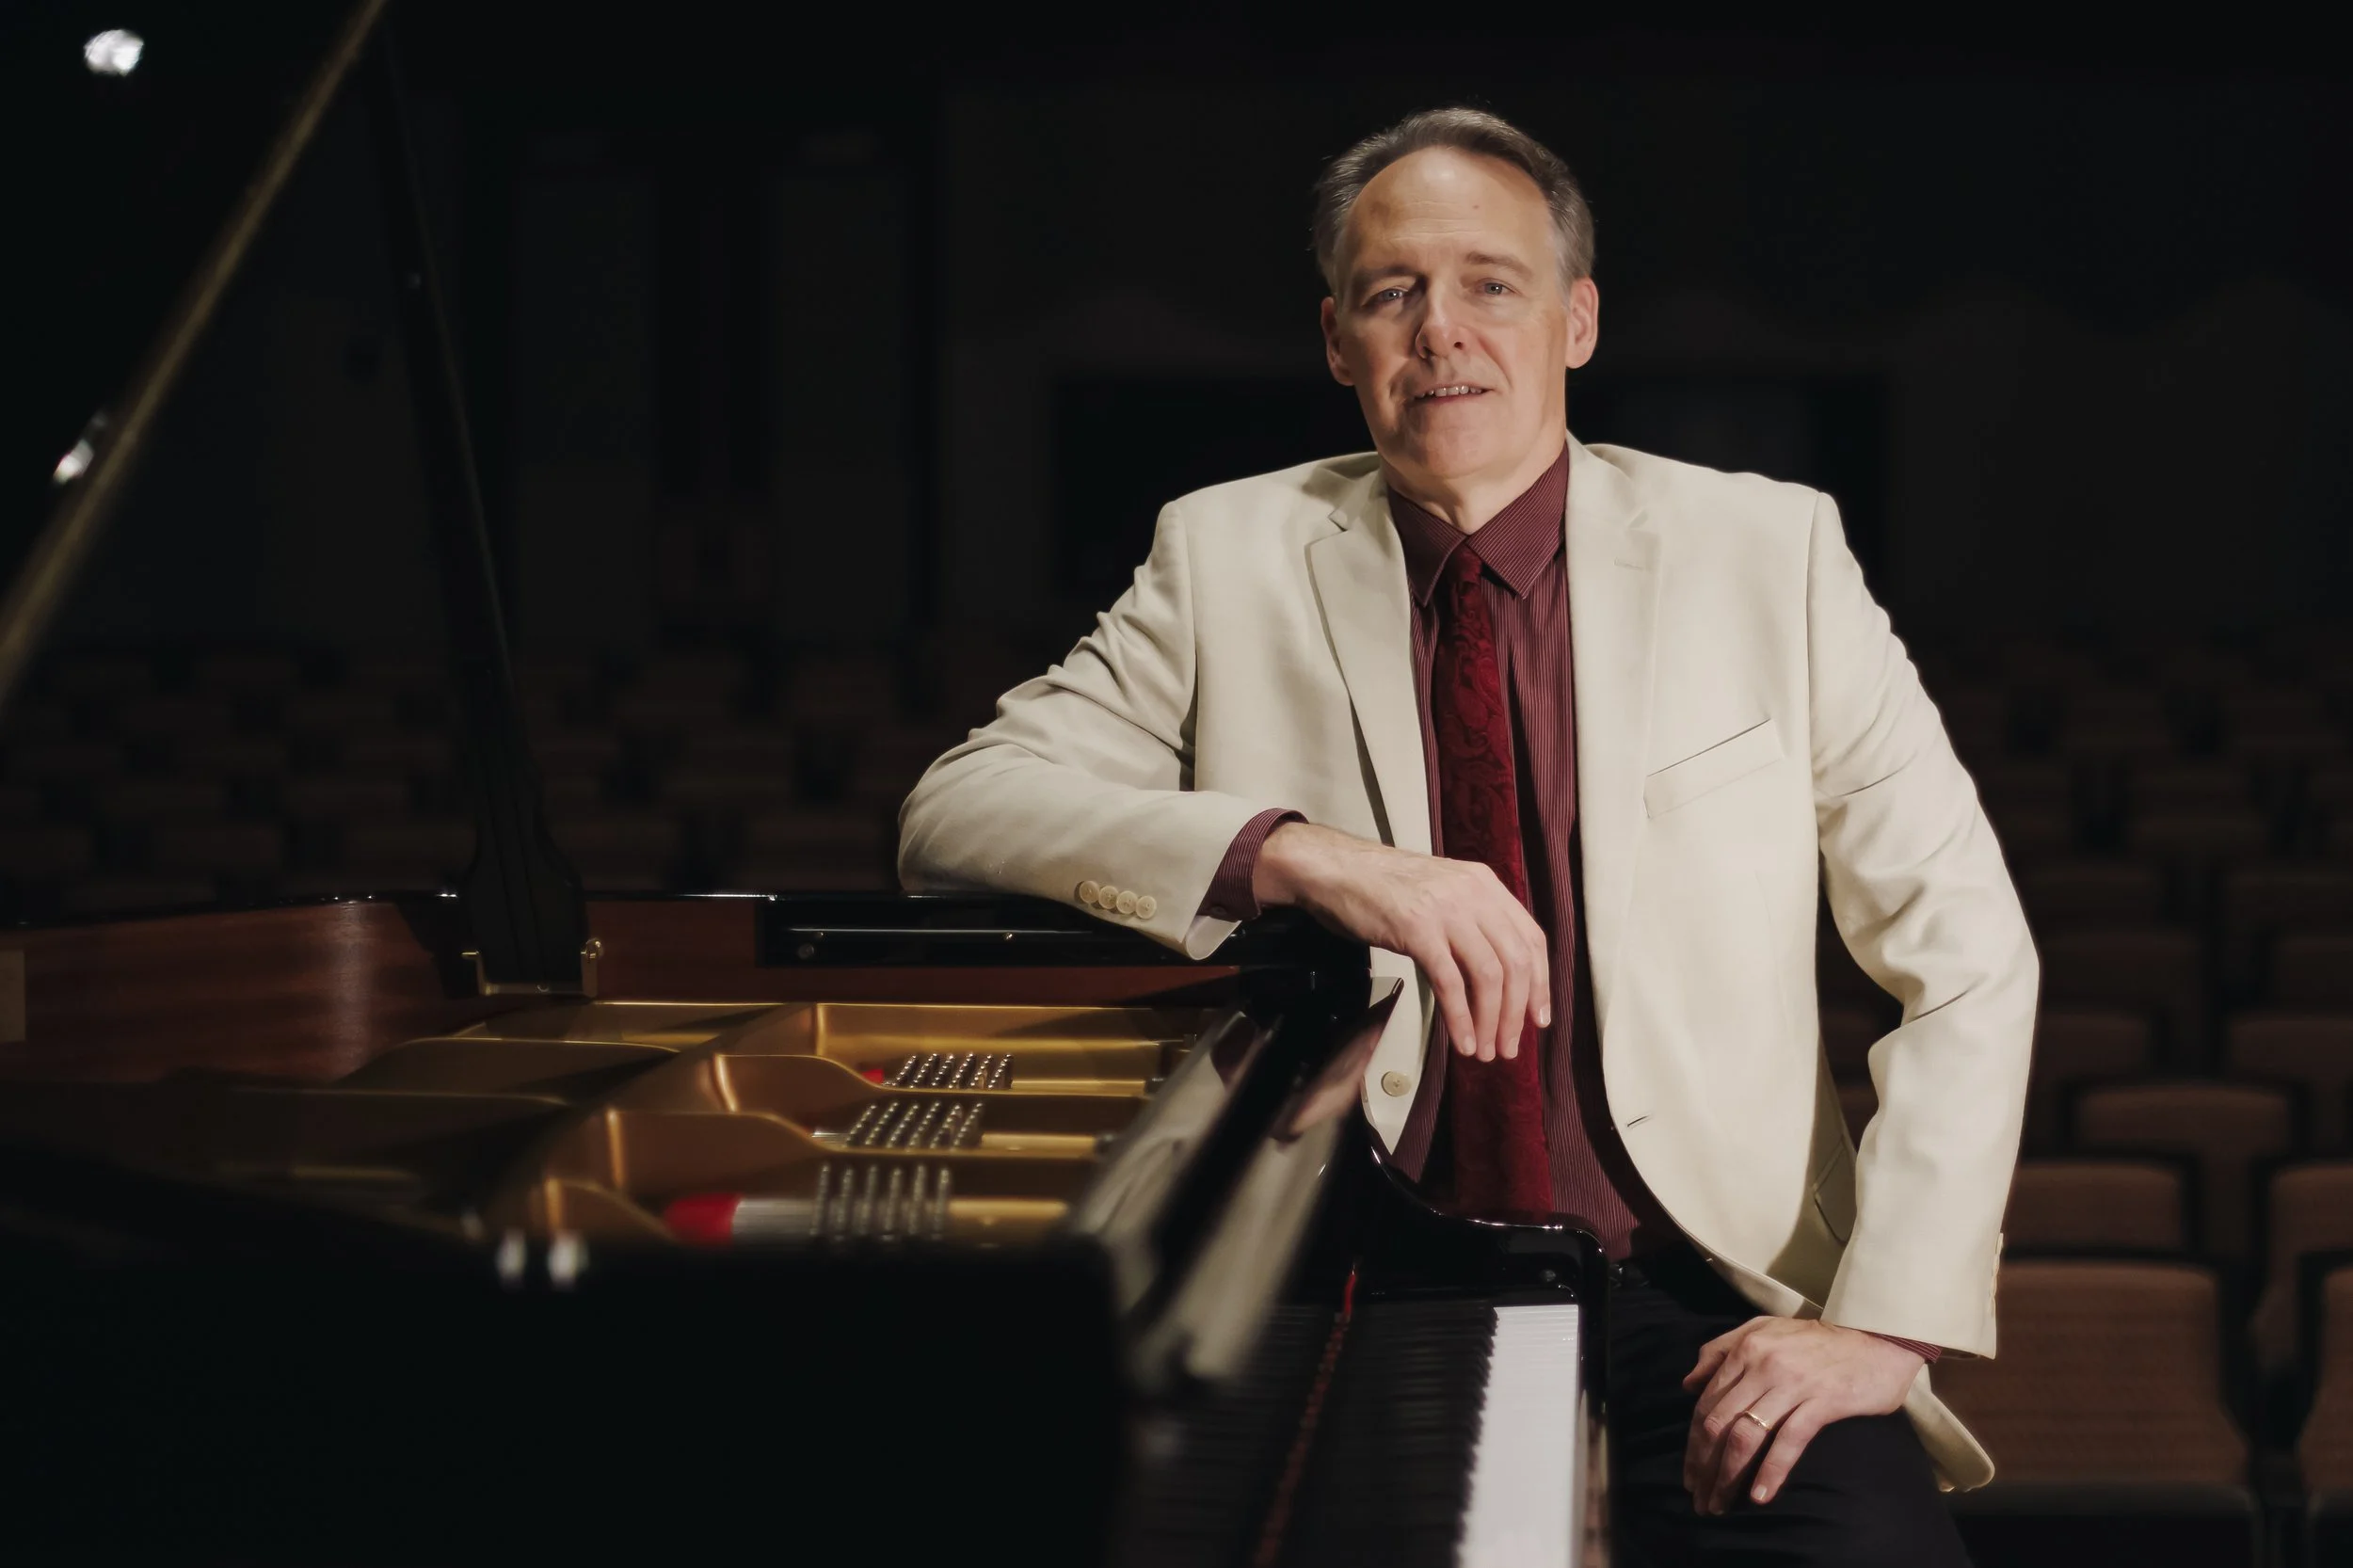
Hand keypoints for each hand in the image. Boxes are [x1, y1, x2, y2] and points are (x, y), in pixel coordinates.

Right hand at [1253, 821, 1548, 1061]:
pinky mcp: (1417, 928)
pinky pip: (1450, 982)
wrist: (1334, 869)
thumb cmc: (1382, 888)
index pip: (1531, 938)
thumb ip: (1471, 922)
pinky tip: (1461, 1040)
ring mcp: (1446, 909)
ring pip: (1489, 975)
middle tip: (1508, 1047)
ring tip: (1484, 1051)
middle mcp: (1473, 893)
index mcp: (1484, 884)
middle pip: (1516, 962)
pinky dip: (1461, 1018)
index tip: (1537, 1019)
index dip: (1541, 984)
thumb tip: (1494, 978)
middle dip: (1516, 1013)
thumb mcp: (1441, 893)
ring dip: (1491, 1021)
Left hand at [1680, 1318, 1924, 1513]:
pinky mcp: (1823, 1402)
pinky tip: (1759, 1496)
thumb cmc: (1819, 1340)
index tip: (1690, 1475)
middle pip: (1719, 1423)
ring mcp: (1792, 1384)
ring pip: (1746, 1435)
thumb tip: (1689, 1384)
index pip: (1707, 1403)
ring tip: (1720, 1505)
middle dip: (1703, 1466)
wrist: (1879, 1340)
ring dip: (1727, 1475)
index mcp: (1745, 1349)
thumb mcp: (1764, 1330)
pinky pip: (1789, 1441)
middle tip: (1700, 1500)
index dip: (1693, 1443)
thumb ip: (1721, 1350)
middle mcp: (1762, 1365)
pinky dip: (1771, 1470)